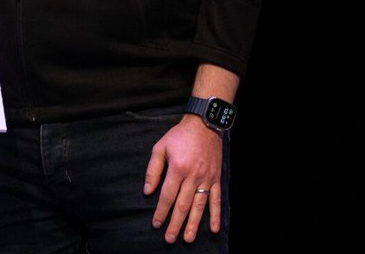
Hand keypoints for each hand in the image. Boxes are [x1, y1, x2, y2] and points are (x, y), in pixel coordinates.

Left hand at [144, 115, 223, 243]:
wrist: (204, 125)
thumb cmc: (179, 136)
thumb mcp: (159, 148)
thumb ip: (153, 170)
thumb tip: (147, 191)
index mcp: (177, 169)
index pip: (167, 196)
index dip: (161, 212)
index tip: (156, 224)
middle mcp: (193, 176)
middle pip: (183, 205)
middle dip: (175, 223)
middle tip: (170, 239)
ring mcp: (207, 179)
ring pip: (199, 206)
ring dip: (194, 224)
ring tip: (188, 239)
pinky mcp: (216, 179)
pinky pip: (217, 199)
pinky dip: (216, 215)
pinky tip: (214, 228)